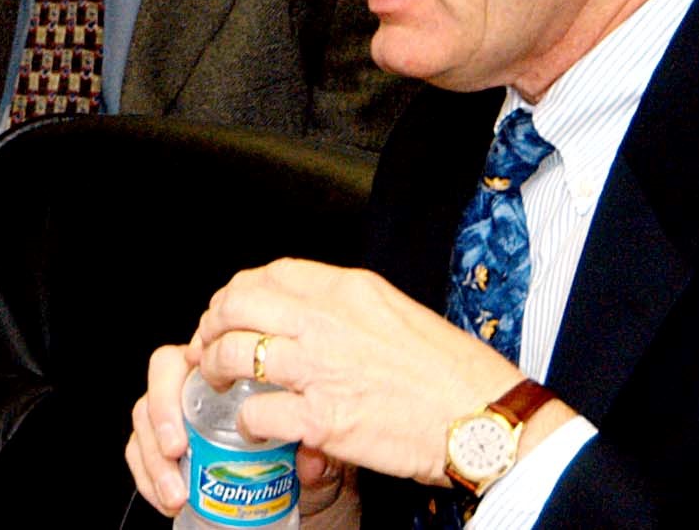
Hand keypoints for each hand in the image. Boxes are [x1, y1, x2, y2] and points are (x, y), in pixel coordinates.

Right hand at [127, 340, 356, 522]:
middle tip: (175, 450)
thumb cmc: (307, 455)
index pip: (195, 352)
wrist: (305, 494)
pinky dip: (148, 478)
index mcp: (233, 371)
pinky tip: (168, 500)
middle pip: (160, 380)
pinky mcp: (166, 451)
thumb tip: (308, 458)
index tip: (194, 411)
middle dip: (161, 414)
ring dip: (153, 458)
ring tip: (175, 493)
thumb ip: (315, 447)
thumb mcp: (321, 448)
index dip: (185, 378)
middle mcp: (199, 387)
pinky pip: (140, 453)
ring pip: (143, 419)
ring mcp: (177, 417)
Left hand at [189, 259, 552, 487]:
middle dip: (215, 323)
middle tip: (212, 343)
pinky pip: (258, 412)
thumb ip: (348, 311)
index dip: (240, 292)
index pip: (271, 273)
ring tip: (219, 380)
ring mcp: (321, 369)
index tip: (234, 311)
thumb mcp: (397, 314)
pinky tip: (255, 425)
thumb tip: (307, 317)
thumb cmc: (452, 374)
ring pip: (234, 352)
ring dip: (217, 367)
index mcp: (350, 290)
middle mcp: (327, 320)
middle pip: (238, 302)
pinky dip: (248, 420)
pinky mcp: (324, 419)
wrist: (486, 419)